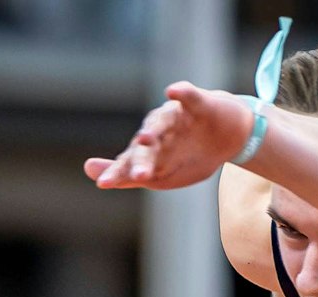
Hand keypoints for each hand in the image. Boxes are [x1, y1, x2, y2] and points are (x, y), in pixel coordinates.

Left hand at [85, 83, 255, 190]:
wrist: (229, 137)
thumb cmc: (190, 156)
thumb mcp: (163, 174)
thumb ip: (126, 174)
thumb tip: (87, 170)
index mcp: (150, 149)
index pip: (130, 161)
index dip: (117, 172)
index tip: (104, 184)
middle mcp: (159, 130)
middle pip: (147, 145)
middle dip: (142, 160)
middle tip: (139, 175)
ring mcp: (177, 116)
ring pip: (162, 123)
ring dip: (154, 130)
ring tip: (146, 138)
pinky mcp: (200, 104)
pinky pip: (189, 96)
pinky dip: (182, 93)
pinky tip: (173, 91)